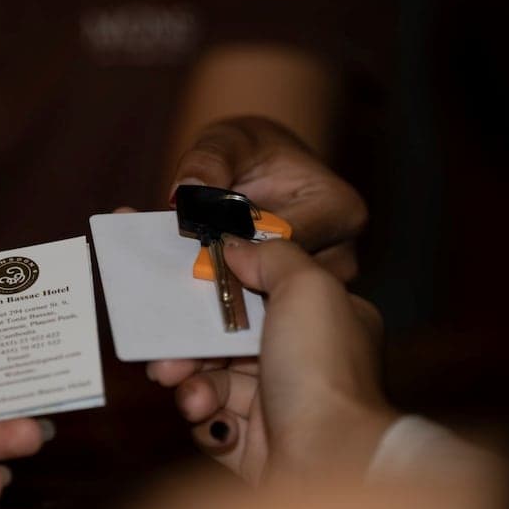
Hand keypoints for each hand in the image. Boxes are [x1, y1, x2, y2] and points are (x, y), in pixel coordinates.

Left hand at [150, 116, 368, 408]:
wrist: (258, 167)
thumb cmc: (250, 150)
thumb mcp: (229, 140)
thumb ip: (209, 160)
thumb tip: (187, 192)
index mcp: (338, 211)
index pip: (288, 243)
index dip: (238, 261)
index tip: (196, 275)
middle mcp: (335, 259)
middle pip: (279, 295)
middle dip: (226, 318)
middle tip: (177, 352)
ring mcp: (316, 292)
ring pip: (265, 325)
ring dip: (217, 348)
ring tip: (171, 368)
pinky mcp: (289, 311)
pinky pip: (253, 331)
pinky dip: (213, 344)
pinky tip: (175, 361)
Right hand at [151, 238, 394, 484]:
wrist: (325, 465)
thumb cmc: (323, 374)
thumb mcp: (308, 288)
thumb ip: (272, 255)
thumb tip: (234, 245)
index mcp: (324, 323)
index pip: (264, 294)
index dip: (223, 289)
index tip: (185, 285)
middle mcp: (303, 364)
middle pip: (230, 340)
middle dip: (192, 345)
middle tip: (166, 355)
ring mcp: (279, 407)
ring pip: (216, 382)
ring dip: (195, 385)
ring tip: (194, 397)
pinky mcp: (255, 447)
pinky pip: (213, 422)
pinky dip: (206, 420)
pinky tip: (213, 421)